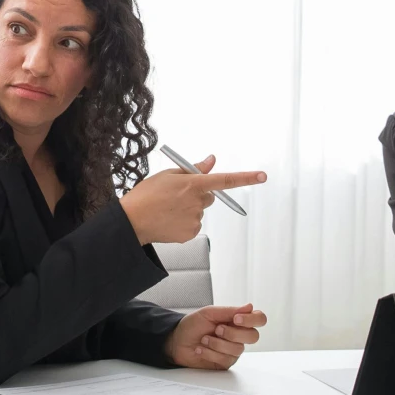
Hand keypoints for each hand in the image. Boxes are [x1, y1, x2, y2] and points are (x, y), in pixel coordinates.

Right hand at [119, 156, 266, 244]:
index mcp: (193, 184)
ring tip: (167, 209)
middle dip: (198, 194)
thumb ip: (193, 169)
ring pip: (199, 211)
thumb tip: (211, 161)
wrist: (131, 222)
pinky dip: (184, 222)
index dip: (246, 178)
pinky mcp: (190, 233)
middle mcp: (197, 202)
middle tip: (177, 196)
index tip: (262, 176)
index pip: (225, 179)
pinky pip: (193, 225)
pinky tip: (169, 220)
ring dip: (189, 209)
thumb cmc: (146, 195)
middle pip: (210, 196)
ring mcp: (195, 219)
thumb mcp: (167, 175)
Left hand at [165, 303, 264, 369]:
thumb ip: (230, 311)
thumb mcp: (209, 313)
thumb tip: (250, 307)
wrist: (177, 341)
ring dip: (217, 343)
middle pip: (253, 336)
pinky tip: (201, 349)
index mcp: (237, 321)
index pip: (259, 319)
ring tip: (204, 339)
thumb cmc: (193, 325)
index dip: (252, 319)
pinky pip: (225, 359)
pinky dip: (210, 352)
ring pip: (238, 349)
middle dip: (232, 333)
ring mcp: (233, 350)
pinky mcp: (224, 363)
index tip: (236, 319)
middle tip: (217, 329)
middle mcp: (238, 336)